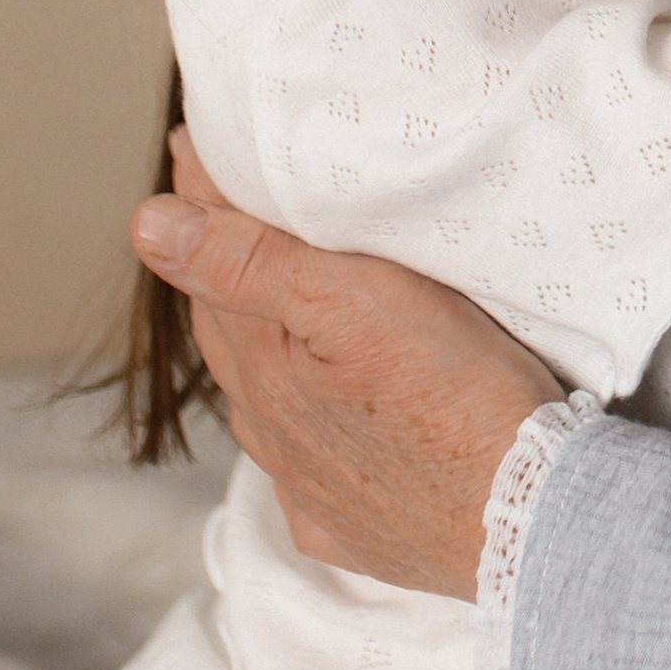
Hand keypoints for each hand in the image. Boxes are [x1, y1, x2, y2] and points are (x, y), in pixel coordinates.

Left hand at [133, 134, 561, 598]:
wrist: (525, 520)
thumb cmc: (453, 399)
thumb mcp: (356, 305)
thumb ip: (249, 267)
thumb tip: (146, 225)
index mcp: (262, 367)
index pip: (210, 265)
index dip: (200, 202)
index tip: (190, 144)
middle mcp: (269, 430)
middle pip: (229, 334)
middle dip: (224, 268)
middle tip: (229, 205)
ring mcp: (307, 484)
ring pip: (264, 401)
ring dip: (263, 348)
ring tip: (278, 303)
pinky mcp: (350, 525)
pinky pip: (307, 467)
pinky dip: (306, 427)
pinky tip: (328, 415)